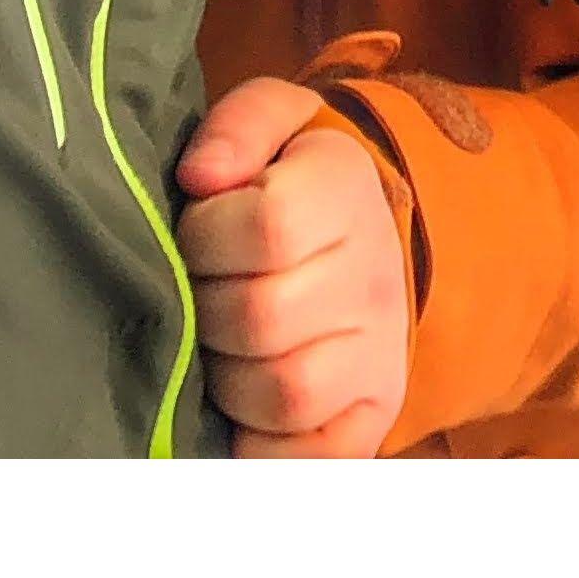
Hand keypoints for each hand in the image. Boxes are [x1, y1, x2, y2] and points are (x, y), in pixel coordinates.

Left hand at [176, 77, 410, 456]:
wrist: (361, 234)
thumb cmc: (290, 179)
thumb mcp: (272, 122)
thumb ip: (236, 126)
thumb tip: (200, 176)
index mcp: (348, 190)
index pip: (267, 228)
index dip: (207, 236)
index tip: (197, 232)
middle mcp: (376, 276)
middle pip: (263, 318)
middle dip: (204, 310)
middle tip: (200, 295)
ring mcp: (381, 353)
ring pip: (285, 390)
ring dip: (226, 377)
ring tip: (219, 347)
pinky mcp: (373, 416)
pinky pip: (311, 456)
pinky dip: (261, 445)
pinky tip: (242, 408)